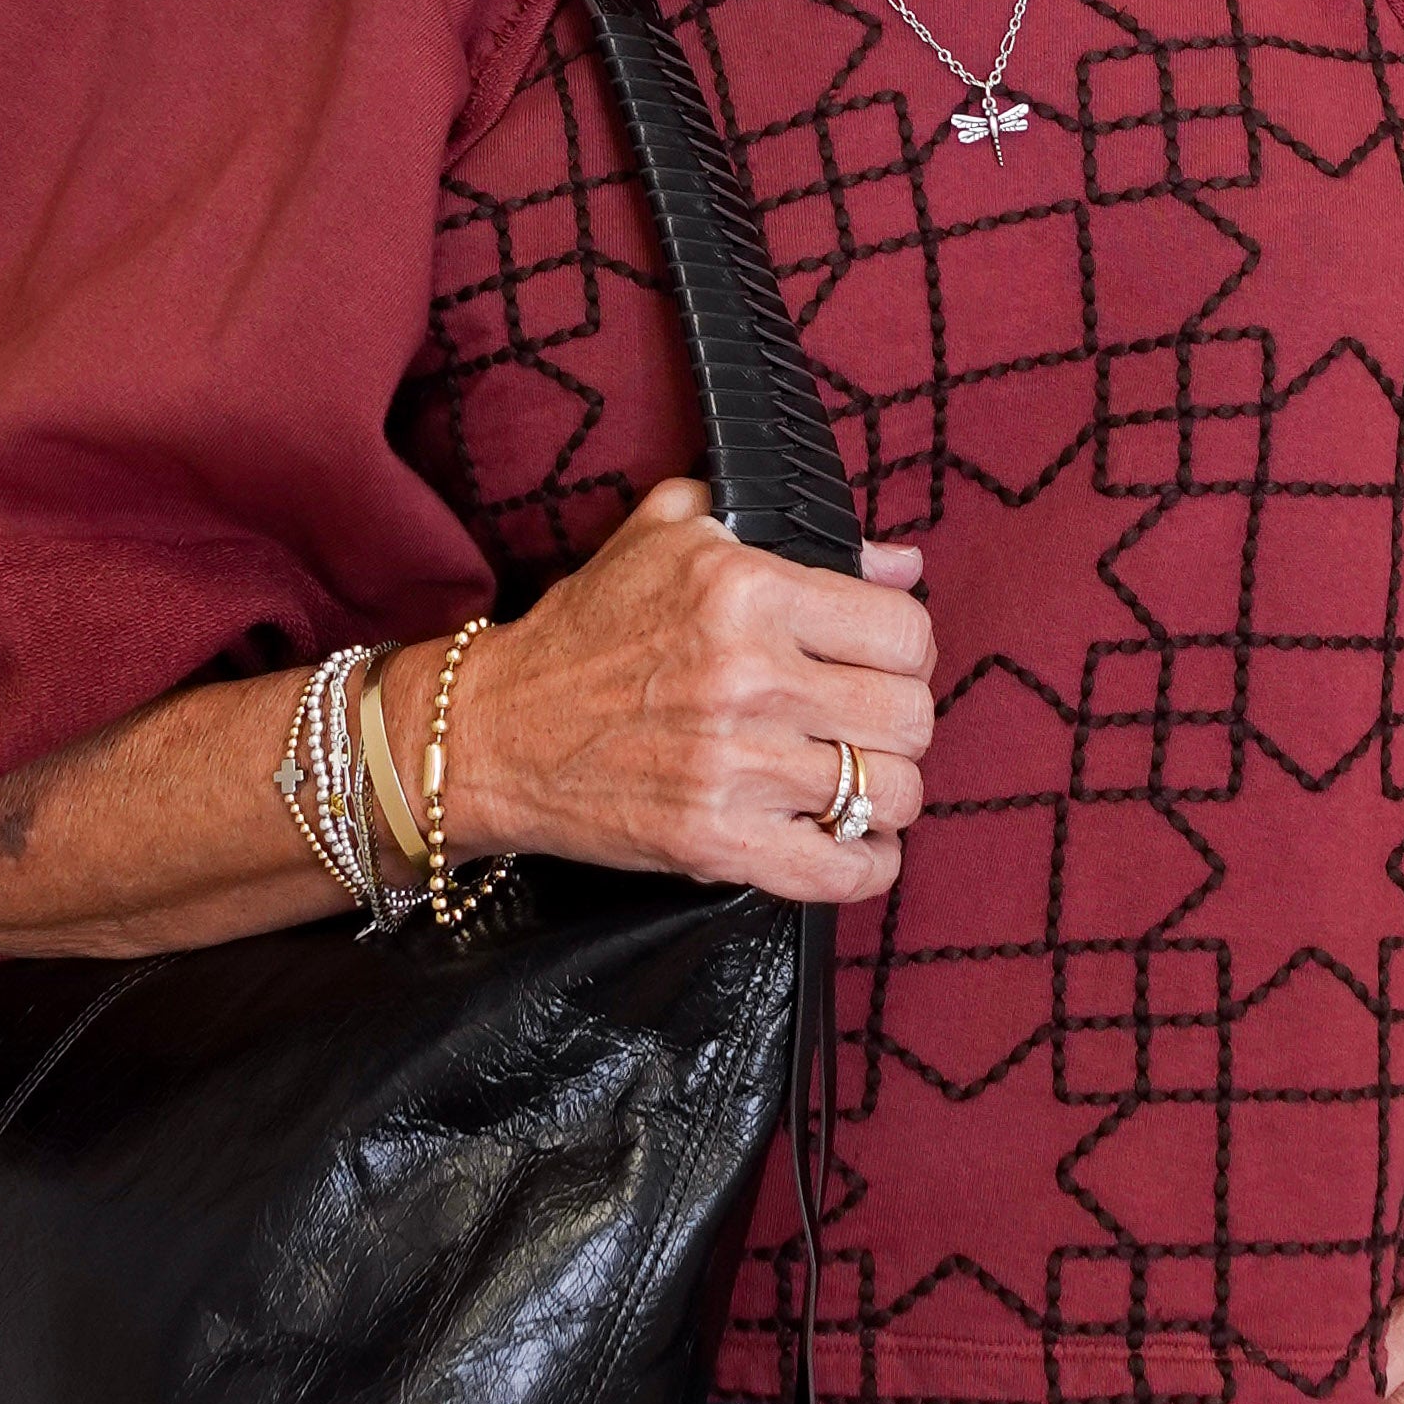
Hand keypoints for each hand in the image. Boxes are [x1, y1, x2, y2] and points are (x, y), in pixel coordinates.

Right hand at [388, 478, 933, 905]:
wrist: (493, 730)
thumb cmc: (587, 630)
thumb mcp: (671, 537)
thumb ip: (790, 532)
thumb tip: (901, 561)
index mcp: (747, 588)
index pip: (905, 630)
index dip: (905, 650)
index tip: (879, 664)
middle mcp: (749, 675)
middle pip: (911, 716)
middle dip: (900, 725)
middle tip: (867, 726)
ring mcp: (734, 766)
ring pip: (891, 794)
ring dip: (886, 796)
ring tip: (856, 784)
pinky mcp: (715, 843)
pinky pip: (842, 871)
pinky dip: (867, 868)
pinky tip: (856, 847)